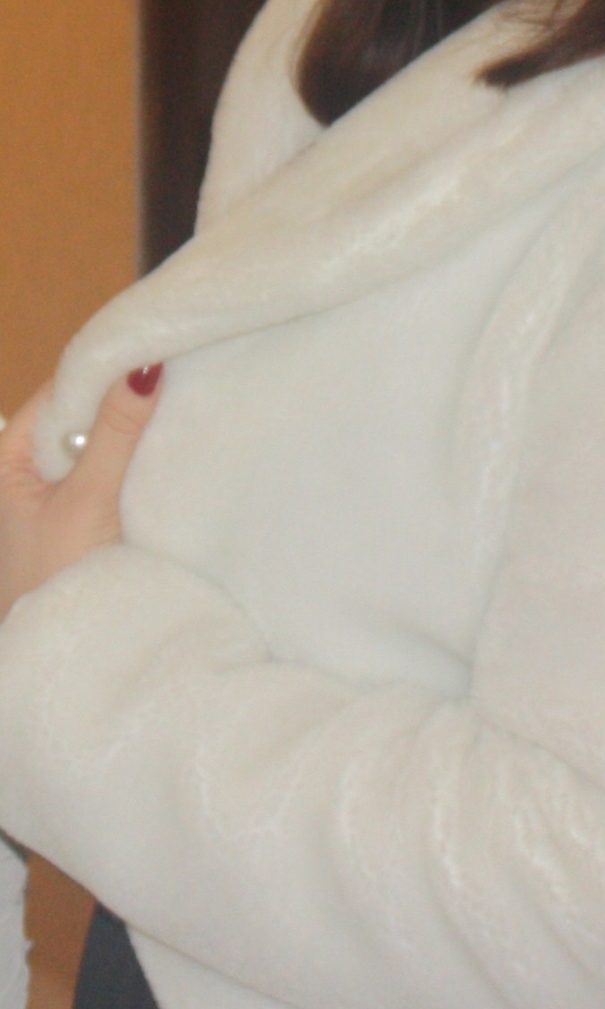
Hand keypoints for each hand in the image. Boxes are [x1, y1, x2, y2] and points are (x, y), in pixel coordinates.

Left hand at [0, 366, 162, 619]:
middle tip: (181, 373)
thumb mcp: (86, 502)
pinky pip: (117, 474)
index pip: (61, 392)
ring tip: (183, 408)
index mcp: (7, 459)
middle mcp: (28, 471)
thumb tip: (144, 364)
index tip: (156, 347)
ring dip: (138, 434)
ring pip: (104, 445)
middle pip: (83, 415)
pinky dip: (141, 465)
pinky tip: (174, 455)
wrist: (68, 661)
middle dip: (126, 400)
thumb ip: (114, 433)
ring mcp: (59, 497)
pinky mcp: (89, 519)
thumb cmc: (56, 582)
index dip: (105, 370)